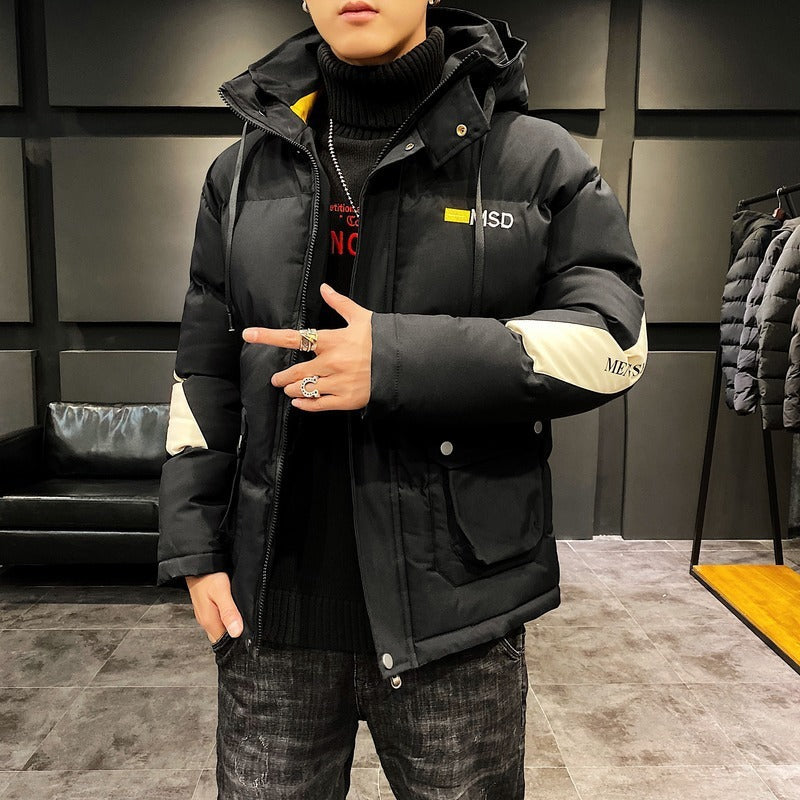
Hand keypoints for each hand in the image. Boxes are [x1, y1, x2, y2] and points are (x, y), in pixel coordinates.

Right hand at [185, 572, 243, 642]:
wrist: (197, 563)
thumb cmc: (208, 576)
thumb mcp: (221, 592)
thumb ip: (228, 612)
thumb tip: (236, 633)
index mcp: (209, 621)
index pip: (224, 642)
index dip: (237, 642)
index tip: (250, 637)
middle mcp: (206, 621)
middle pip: (222, 636)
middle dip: (235, 636)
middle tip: (250, 627)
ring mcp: (205, 614)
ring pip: (220, 628)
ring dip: (231, 626)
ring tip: (244, 619)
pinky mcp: (206, 607)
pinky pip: (218, 619)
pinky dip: (227, 618)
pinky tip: (234, 611)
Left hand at [242, 282, 372, 412]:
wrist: (403, 364)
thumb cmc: (382, 339)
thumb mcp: (362, 317)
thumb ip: (340, 303)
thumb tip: (324, 287)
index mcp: (332, 341)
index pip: (293, 337)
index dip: (268, 336)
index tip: (249, 334)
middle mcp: (331, 362)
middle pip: (294, 371)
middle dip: (282, 377)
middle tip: (276, 379)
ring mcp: (338, 383)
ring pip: (304, 389)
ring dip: (293, 389)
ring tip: (290, 389)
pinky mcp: (346, 400)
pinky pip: (318, 404)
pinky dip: (305, 404)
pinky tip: (299, 403)